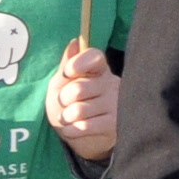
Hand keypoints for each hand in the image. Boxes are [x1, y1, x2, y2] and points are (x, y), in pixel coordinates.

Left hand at [45, 44, 118, 159]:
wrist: (85, 137)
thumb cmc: (71, 105)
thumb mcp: (62, 84)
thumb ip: (67, 65)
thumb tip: (75, 41)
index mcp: (99, 71)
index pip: (94, 57)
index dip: (78, 64)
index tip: (68, 73)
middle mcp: (112, 84)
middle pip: (77, 89)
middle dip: (63, 100)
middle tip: (68, 103)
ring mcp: (115, 105)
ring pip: (78, 110)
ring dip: (66, 117)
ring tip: (72, 118)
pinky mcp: (114, 124)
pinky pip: (83, 126)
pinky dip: (71, 130)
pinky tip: (77, 128)